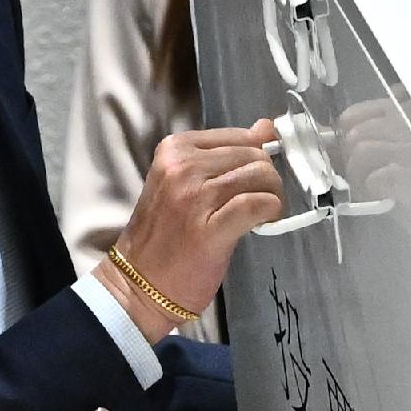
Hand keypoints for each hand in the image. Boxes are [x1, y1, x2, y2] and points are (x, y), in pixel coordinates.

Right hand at [104, 123, 282, 324]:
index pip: (240, 136)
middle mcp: (182, 167)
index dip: (256, 158)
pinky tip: (262, 223)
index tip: (252, 180)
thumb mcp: (186, 182)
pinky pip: (257, 205)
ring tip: (258, 214)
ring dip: (272, 196)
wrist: (138, 284)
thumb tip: (266, 127)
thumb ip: (225, 154)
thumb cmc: (165, 235)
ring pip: (261, 176)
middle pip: (254, 155)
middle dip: (267, 179)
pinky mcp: (210, 230)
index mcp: (174, 149)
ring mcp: (194, 198)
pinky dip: (270, 212)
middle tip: (258, 202)